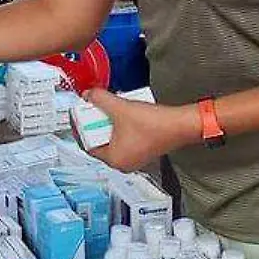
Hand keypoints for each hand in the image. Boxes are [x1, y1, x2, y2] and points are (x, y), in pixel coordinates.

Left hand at [82, 88, 198, 171]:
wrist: (180, 125)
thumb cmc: (155, 124)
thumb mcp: (120, 107)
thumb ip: (100, 99)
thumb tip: (88, 94)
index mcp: (114, 159)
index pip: (86, 145)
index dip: (80, 127)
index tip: (78, 116)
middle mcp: (123, 163)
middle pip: (100, 142)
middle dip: (96, 124)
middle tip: (93, 110)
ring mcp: (134, 158)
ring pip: (113, 139)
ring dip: (109, 124)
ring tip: (109, 109)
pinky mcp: (143, 151)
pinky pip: (125, 139)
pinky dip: (121, 127)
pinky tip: (124, 113)